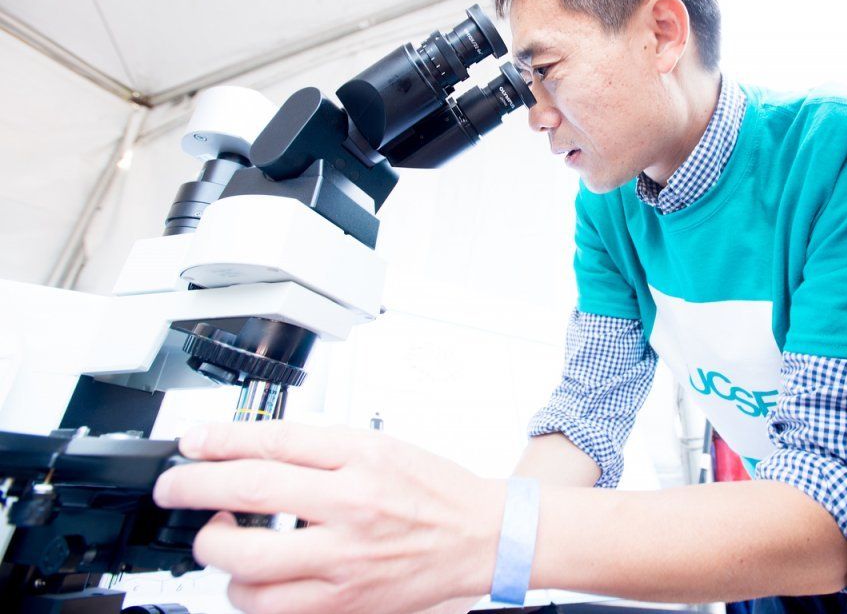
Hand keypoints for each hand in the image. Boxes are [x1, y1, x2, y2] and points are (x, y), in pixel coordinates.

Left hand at [153, 421, 504, 613]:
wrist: (481, 536)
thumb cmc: (434, 490)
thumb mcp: (381, 445)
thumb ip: (319, 446)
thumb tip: (253, 446)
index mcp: (362, 459)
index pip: (274, 440)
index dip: (220, 438)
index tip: (191, 441)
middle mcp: (351, 507)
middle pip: (249, 492)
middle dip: (193, 487)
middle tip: (175, 487)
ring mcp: (344, 562)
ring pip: (247, 561)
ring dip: (215, 545)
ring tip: (219, 534)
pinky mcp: (341, 604)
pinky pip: (268, 607)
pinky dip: (243, 591)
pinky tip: (247, 575)